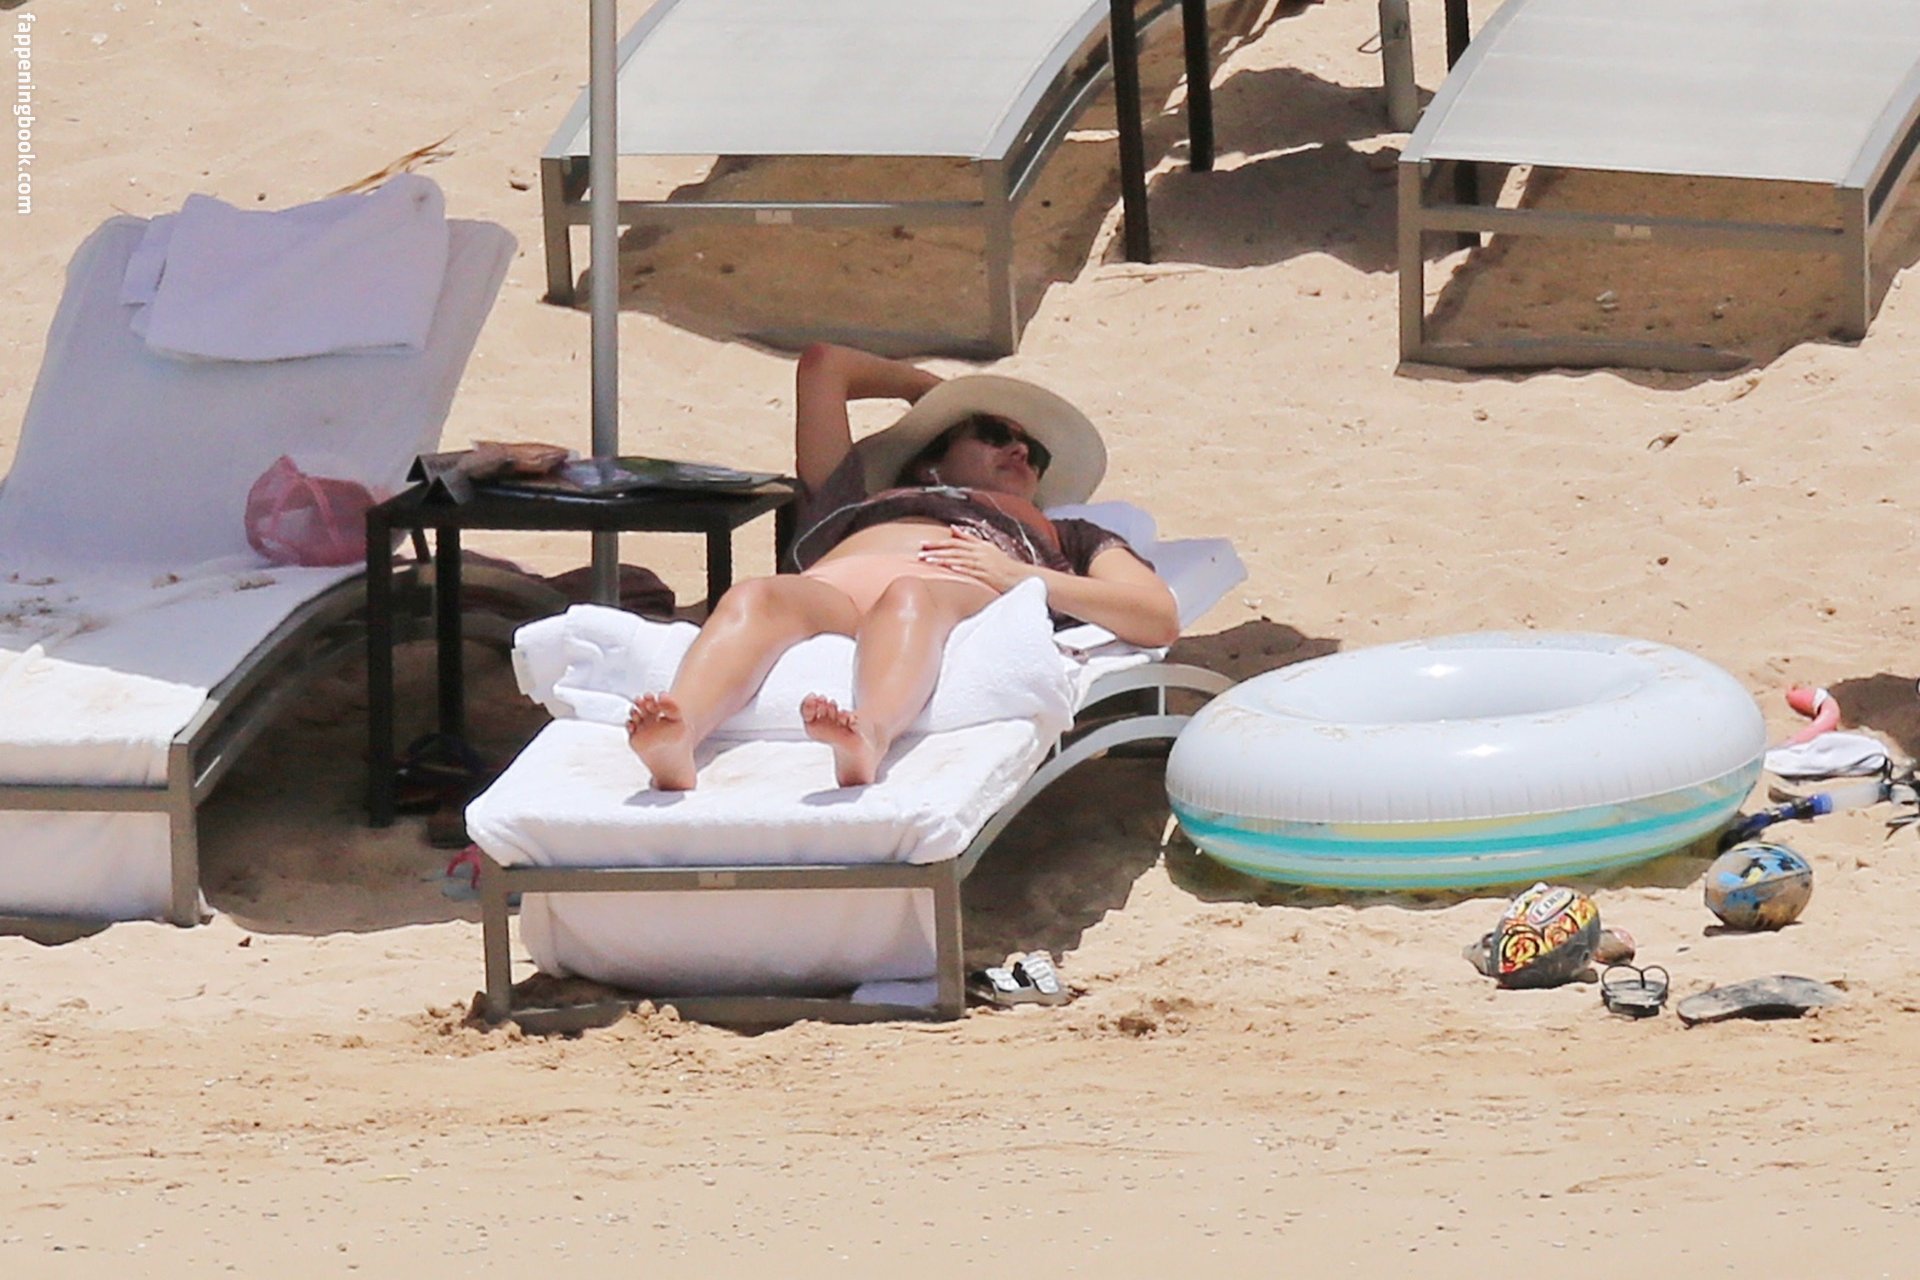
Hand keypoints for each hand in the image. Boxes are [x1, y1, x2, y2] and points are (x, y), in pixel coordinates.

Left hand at [917, 528, 1035, 593]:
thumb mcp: (986, 548)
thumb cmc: (1003, 566)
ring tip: (928, 561)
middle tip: (920, 553)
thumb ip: (969, 538)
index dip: (938, 544)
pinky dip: (961, 568)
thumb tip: (952, 529)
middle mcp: (980, 552)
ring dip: (943, 559)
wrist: (1021, 577)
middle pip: (955, 549)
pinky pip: (972, 570)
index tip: (923, 545)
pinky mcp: (988, 574)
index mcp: (979, 546)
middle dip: (936, 550)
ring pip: (959, 559)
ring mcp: (984, 563)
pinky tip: (950, 568)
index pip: (955, 542)